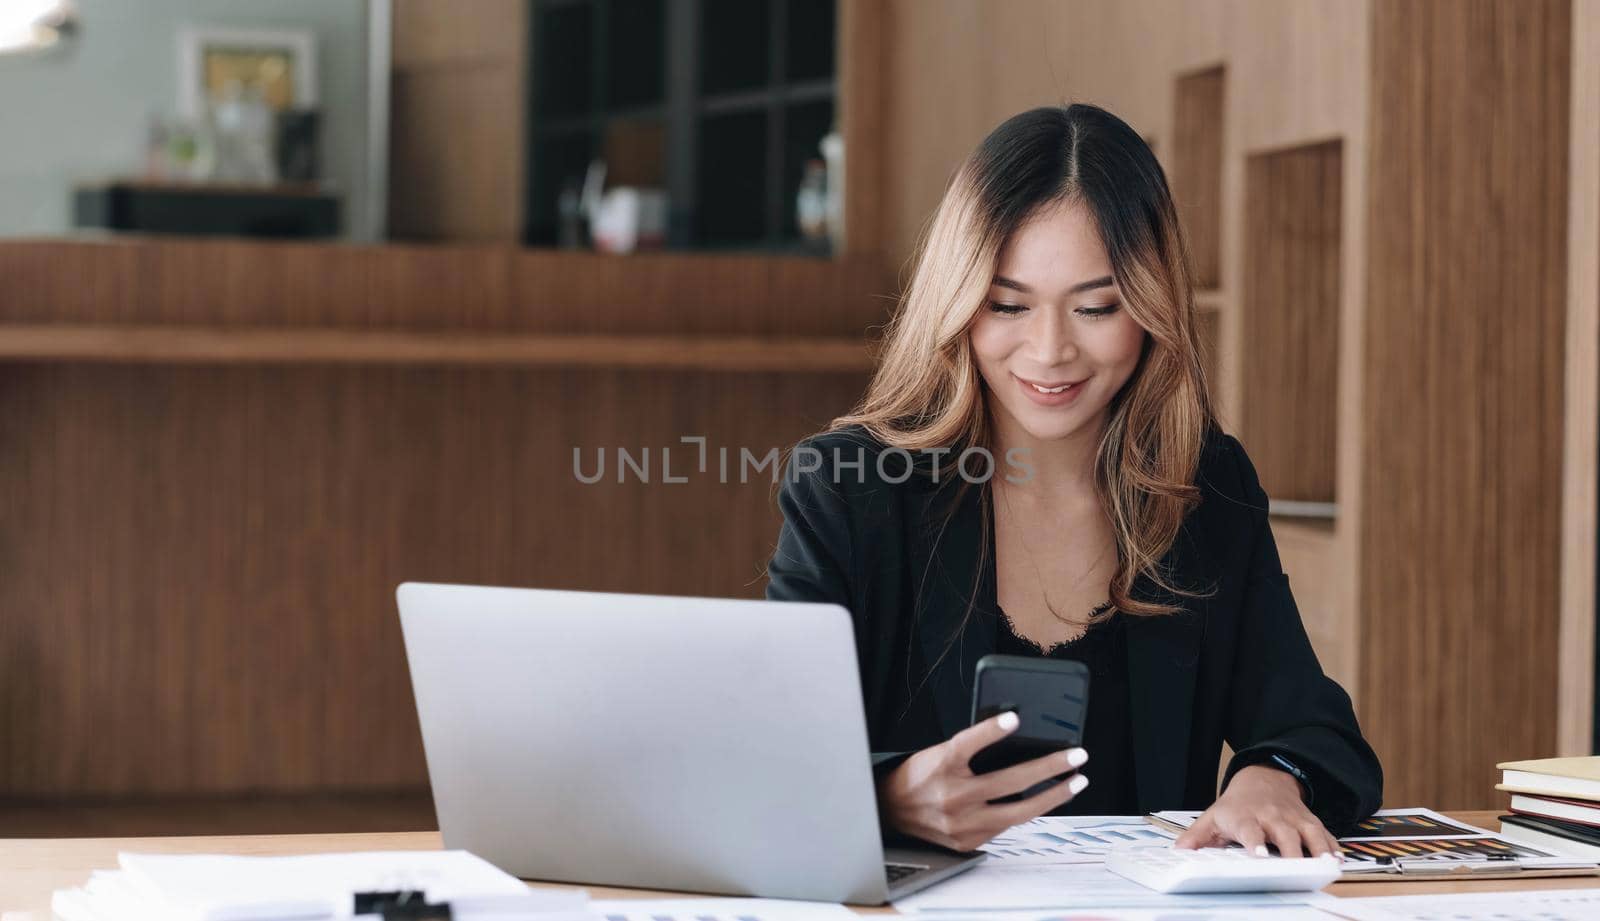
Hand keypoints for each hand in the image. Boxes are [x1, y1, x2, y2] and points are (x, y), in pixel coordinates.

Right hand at [878, 711, 1089, 851]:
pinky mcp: (966, 843)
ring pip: (1018, 812)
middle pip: (1010, 781)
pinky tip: (1045, 799)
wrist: (889, 812)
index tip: (1015, 718)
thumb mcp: (937, 753)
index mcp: (940, 765)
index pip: (968, 744)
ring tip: (1075, 782)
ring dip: (1053, 796)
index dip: (991, 730)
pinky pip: (1005, 826)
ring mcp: (961, 824)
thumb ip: (971, 750)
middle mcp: (951, 796)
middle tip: (1077, 756)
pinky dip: (1027, 811)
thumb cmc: (919, 776)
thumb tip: (1015, 741)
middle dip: (1050, 768)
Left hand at [1174, 764, 1340, 857]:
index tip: (1260, 854)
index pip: (1250, 829)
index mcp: (1247, 817)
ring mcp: (1294, 819)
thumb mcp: (1213, 816)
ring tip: (1326, 866)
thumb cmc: (1237, 805)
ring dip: (1319, 849)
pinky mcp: (1311, 821)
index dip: (1255, 842)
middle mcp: (1272, 817)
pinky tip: (1338, 860)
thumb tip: (1179, 851)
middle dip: (1291, 851)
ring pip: (1310, 833)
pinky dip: (1333, 846)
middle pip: (1285, 834)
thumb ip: (1197, 836)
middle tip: (1297, 868)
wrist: (1263, 777)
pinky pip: (1325, 833)